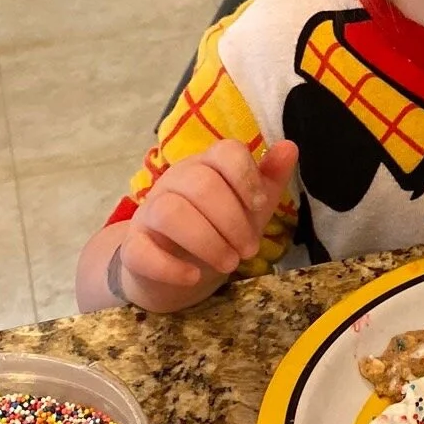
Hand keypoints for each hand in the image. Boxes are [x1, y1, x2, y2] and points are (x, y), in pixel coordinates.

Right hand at [116, 138, 298, 306]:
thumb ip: (269, 178)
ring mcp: (149, 212)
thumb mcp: (249, 206)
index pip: (225, 151)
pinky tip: (193, 277)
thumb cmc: (218, 228)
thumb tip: (289, 147)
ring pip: (170, 212)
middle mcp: (174, 181)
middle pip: (200, 183)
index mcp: (206, 165)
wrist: (176, 270)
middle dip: (232, 220)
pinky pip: (141, 250)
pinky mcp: (133, 246)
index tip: (259, 207)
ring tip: (229, 264)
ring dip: (206, 241)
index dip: (246, 177)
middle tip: (249, 250)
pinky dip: (170, 266)